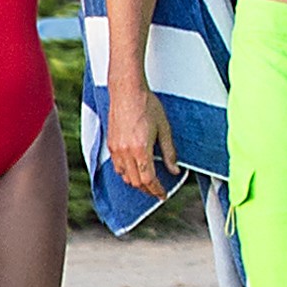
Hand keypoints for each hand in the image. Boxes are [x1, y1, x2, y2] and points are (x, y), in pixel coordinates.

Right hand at [104, 77, 168, 198]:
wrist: (127, 90)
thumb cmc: (147, 105)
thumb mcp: (164, 128)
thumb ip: (169, 152)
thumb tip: (175, 170)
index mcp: (141, 149)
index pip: (149, 180)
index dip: (157, 190)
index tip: (163, 195)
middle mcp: (126, 152)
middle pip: (136, 182)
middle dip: (148, 189)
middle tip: (157, 192)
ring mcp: (116, 149)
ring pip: (125, 176)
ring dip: (136, 182)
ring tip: (147, 182)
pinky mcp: (111, 144)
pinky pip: (117, 167)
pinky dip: (126, 173)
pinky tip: (134, 170)